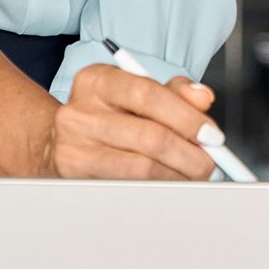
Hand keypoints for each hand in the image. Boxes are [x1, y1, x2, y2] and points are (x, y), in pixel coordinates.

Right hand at [34, 62, 221, 179]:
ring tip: (191, 175)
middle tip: (208, 163)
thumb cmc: (108, 116)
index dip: (187, 117)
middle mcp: (80, 112)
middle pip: (150, 137)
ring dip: (177, 176)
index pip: (149, 94)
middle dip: (190, 154)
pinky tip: (167, 183)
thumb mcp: (136, 92)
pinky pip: (128, 186)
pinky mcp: (74, 176)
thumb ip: (174, 92)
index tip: (212, 136)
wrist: (56, 143)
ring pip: (142, 168)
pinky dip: (157, 188)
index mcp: (97, 80)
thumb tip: (203, 99)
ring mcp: (73, 147)